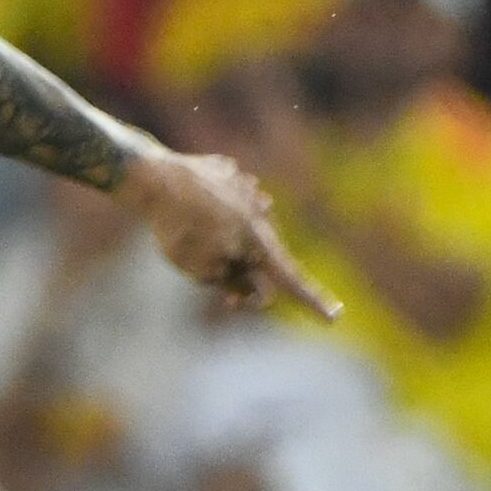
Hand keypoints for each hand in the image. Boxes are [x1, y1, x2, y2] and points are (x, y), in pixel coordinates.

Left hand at [120, 146, 337, 320]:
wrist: (155, 178)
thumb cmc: (179, 230)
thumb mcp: (202, 273)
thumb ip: (234, 283)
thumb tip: (252, 285)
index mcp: (260, 243)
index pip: (292, 280)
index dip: (313, 301)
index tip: (335, 316)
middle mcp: (262, 214)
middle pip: (264, 254)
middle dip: (247, 274)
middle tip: (221, 293)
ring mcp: (247, 189)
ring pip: (244, 227)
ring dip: (228, 241)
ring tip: (191, 237)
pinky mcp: (228, 174)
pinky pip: (226, 201)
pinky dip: (213, 213)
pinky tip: (191, 208)